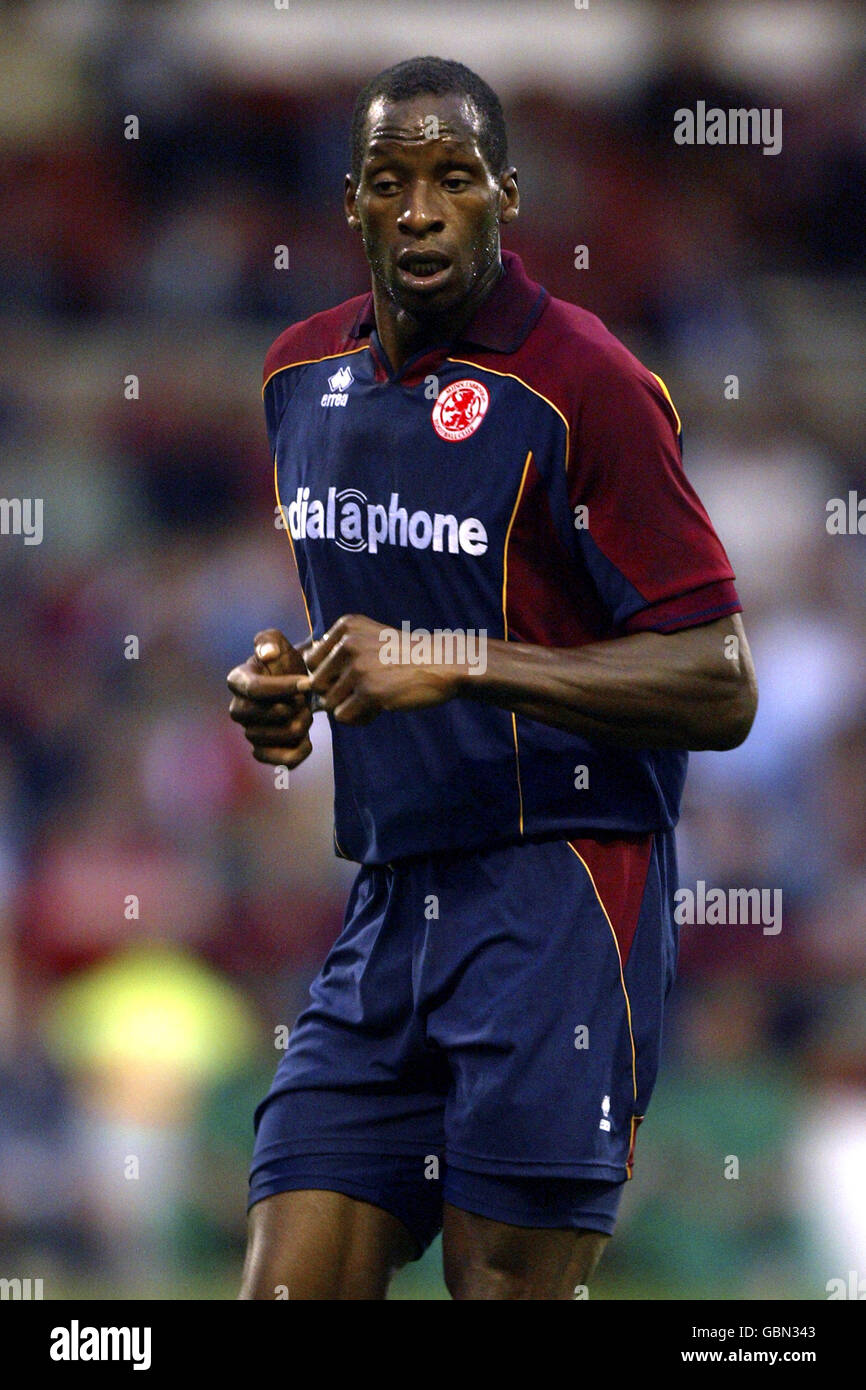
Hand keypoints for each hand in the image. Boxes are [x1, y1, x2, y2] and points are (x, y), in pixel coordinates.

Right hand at [227, 629, 312, 766]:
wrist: (297, 684)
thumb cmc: (285, 662)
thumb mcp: (278, 642)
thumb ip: (269, 640)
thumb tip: (267, 654)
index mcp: (237, 681)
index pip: (256, 689)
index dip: (284, 688)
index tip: (308, 682)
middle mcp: (238, 710)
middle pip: (268, 715)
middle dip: (294, 706)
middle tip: (306, 698)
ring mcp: (249, 732)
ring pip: (278, 737)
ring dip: (300, 725)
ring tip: (306, 712)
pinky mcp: (264, 752)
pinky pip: (280, 761)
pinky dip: (298, 753)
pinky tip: (308, 741)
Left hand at [297, 614, 458, 724]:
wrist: (442, 664)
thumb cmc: (404, 655)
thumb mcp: (369, 638)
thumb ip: (337, 651)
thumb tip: (303, 676)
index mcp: (345, 627)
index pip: (312, 662)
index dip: (329, 676)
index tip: (355, 676)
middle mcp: (348, 643)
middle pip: (317, 684)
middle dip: (336, 694)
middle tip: (364, 692)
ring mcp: (358, 668)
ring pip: (329, 703)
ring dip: (350, 708)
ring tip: (375, 700)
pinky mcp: (370, 692)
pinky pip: (344, 717)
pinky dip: (359, 719)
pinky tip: (379, 709)